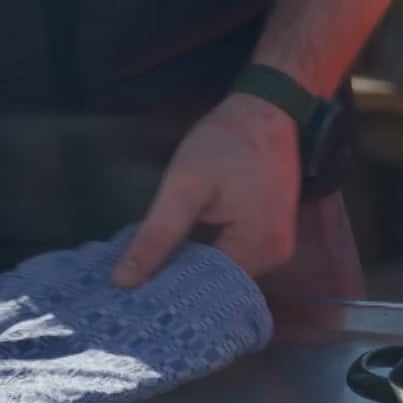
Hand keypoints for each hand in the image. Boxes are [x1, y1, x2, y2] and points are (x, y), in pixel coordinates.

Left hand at [112, 94, 301, 287]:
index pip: (207, 289)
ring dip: (194, 270)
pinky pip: (238, 257)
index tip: (131, 294)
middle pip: (220, 285)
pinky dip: (210, 256)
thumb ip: (157, 235)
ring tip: (153, 272)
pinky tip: (181, 254)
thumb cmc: (227, 142)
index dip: (169, 290)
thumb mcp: (184, 185)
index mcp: (259, 247)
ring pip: (228, 273)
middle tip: (135, 286)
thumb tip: (124, 281)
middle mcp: (276, 256)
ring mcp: (279, 246)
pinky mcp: (273, 233)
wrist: (267, 108)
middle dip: (180, 283)